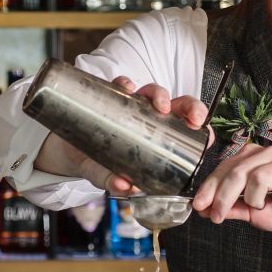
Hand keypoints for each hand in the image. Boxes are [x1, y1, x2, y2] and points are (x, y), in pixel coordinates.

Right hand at [36, 75, 209, 194]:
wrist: (69, 152)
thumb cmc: (98, 163)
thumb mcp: (106, 175)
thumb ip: (113, 181)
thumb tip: (125, 187)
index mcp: (159, 133)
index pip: (184, 123)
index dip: (196, 121)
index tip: (202, 127)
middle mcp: (148, 116)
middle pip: (176, 104)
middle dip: (188, 105)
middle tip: (191, 117)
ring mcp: (129, 105)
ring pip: (151, 91)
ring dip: (159, 94)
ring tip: (159, 105)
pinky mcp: (109, 96)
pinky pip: (120, 85)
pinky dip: (124, 84)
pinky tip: (125, 87)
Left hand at [191, 143, 271, 240]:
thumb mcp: (249, 211)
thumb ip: (229, 207)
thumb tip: (203, 209)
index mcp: (253, 157)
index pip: (225, 168)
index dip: (209, 187)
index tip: (199, 205)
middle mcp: (269, 155)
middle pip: (238, 171)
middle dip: (223, 197)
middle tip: (216, 216)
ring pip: (259, 177)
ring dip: (254, 198)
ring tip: (260, 207)